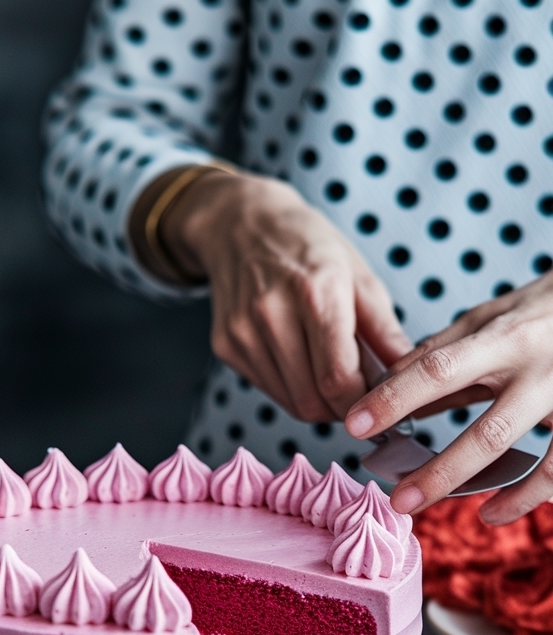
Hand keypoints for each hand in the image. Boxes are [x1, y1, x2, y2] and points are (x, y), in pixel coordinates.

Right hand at [132, 168, 410, 421]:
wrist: (241, 224)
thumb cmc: (307, 247)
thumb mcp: (358, 276)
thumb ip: (385, 332)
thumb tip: (409, 378)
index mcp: (315, 292)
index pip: (337, 379)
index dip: (362, 406)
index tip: (379, 406)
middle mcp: (272, 313)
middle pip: (312, 400)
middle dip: (342, 410)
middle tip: (359, 396)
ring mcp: (243, 332)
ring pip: (290, 401)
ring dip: (317, 402)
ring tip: (332, 376)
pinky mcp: (225, 345)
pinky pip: (268, 388)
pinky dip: (291, 388)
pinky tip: (301, 362)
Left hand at [344, 272, 552, 523]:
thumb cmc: (543, 311)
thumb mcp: (491, 317)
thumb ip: (444, 350)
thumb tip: (390, 379)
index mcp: (505, 338)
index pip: (440, 369)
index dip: (395, 398)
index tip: (354, 424)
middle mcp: (538, 371)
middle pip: (488, 432)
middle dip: (439, 472)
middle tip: (396, 500)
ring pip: (531, 459)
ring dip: (480, 491)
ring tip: (436, 511)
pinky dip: (526, 496)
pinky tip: (493, 513)